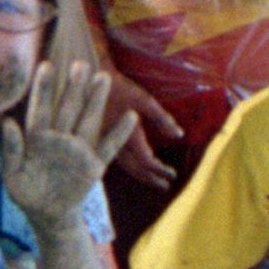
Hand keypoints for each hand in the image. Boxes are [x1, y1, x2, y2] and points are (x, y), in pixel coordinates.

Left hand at [0, 60, 140, 223]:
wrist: (47, 214)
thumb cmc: (26, 192)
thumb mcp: (12, 175)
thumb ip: (10, 150)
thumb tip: (7, 123)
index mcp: (38, 138)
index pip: (40, 108)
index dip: (43, 88)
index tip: (45, 66)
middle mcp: (60, 138)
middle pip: (68, 108)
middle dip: (74, 87)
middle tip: (80, 64)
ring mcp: (78, 149)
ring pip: (89, 120)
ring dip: (96, 100)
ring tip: (103, 78)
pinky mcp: (94, 165)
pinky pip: (109, 147)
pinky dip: (119, 133)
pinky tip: (130, 117)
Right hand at [101, 68, 182, 188]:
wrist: (90, 82)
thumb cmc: (119, 89)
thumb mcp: (144, 101)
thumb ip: (162, 119)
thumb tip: (179, 134)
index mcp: (128, 135)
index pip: (147, 161)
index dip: (160, 169)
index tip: (172, 174)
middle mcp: (116, 144)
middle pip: (135, 169)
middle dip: (151, 178)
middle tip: (165, 185)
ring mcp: (105, 144)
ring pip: (124, 166)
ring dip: (140, 175)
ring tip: (152, 180)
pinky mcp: (99, 141)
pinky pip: (116, 160)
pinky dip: (129, 167)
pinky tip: (134, 167)